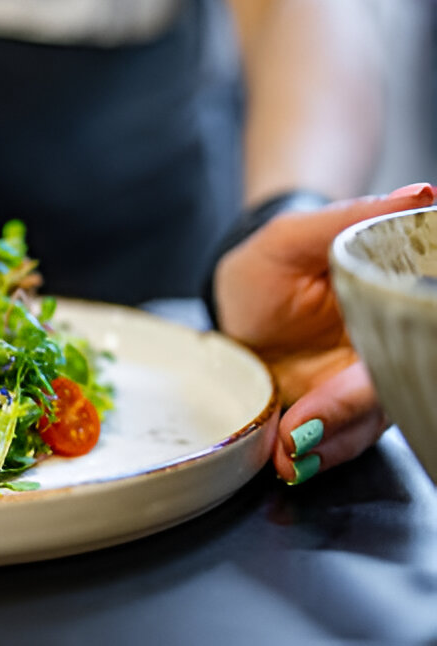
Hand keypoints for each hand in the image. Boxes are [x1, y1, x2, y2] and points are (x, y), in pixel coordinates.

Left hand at [213, 183, 434, 483]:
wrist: (240, 293)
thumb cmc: (272, 256)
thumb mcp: (295, 234)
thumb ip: (352, 217)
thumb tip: (422, 195)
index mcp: (392, 306)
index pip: (402, 347)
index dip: (367, 381)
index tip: (332, 399)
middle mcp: (387, 350)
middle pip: (384, 398)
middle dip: (342, 424)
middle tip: (297, 437)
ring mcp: (359, 385)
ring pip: (362, 429)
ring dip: (326, 448)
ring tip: (286, 457)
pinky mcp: (330, 412)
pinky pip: (334, 442)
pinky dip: (313, 456)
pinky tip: (286, 462)